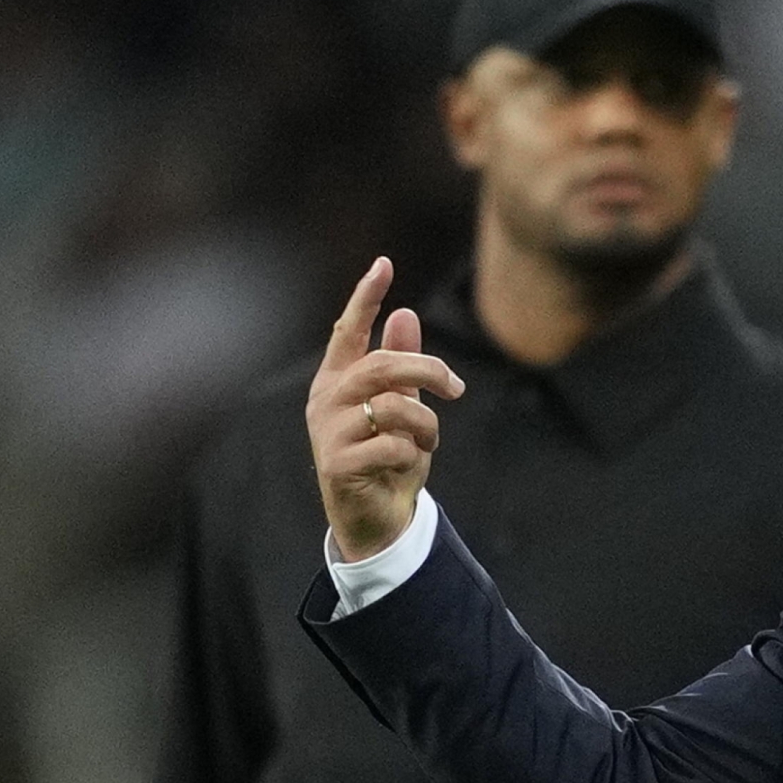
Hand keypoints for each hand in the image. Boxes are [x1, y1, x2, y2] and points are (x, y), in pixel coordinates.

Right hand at [306, 258, 465, 560]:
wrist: (376, 518)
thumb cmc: (388, 457)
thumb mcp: (403, 407)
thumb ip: (402, 365)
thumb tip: (406, 314)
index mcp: (338, 380)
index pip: (348, 330)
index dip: (366, 298)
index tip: (384, 264)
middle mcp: (326, 400)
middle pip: (382, 366)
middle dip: (427, 371)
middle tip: (456, 388)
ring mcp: (328, 432)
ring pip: (393, 407)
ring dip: (426, 425)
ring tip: (428, 442)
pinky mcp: (337, 464)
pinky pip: (392, 444)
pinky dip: (413, 455)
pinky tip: (407, 466)